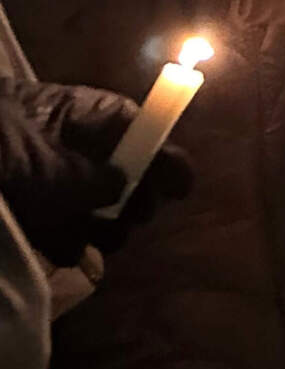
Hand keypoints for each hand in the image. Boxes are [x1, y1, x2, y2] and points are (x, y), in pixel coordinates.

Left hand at [0, 81, 192, 264]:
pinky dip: (65, 243)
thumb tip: (121, 189)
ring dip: (100, 227)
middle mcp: (58, 145)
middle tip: (132, 219)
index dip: (160, 152)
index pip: (130, 124)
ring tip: (97, 241)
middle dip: (131, 198)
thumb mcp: (43, 168)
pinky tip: (67, 253)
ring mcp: (36, 179)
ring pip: (86, 206)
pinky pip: (55, 229)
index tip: (182, 188)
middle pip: (113, 170)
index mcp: (69, 115)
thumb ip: (89, 180)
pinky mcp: (17, 212)